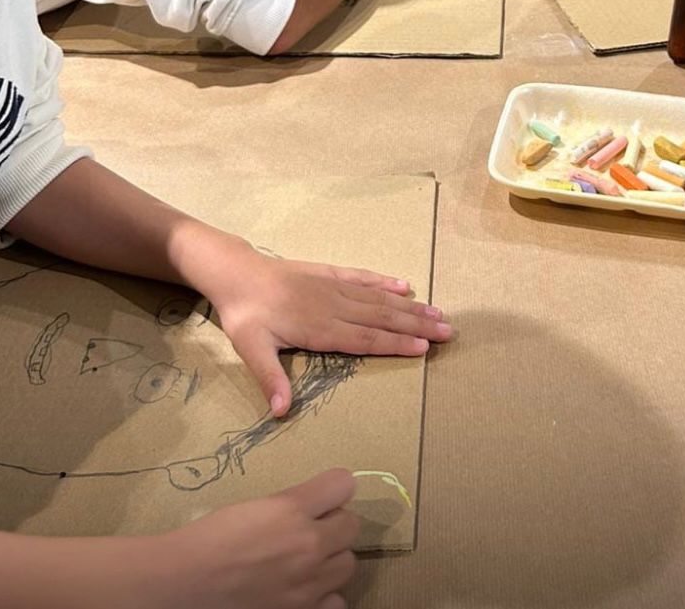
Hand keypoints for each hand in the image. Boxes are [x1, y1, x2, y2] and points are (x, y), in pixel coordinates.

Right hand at [157, 469, 357, 608]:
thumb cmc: (212, 538)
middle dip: (333, 524)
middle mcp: (308, 546)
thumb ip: (293, 503)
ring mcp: (307, 585)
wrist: (184, 583)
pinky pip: (336, 602)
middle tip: (308, 529)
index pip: (345, 483)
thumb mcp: (256, 506)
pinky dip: (324, 596)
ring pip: (347, 563)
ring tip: (305, 560)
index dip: (333, 489)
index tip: (321, 496)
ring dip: (331, 559)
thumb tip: (320, 502)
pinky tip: (303, 590)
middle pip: (351, 525)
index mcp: (293, 509)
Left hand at [205, 245, 451, 415]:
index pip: (366, 339)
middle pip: (382, 318)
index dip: (396, 344)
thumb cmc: (244, 316)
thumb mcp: (250, 349)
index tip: (424, 348)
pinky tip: (404, 284)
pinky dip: (384, 281)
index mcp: (320, 328)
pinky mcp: (329, 273)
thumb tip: (281, 412)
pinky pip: (362, 277)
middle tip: (447, 331)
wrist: (237, 274)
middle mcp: (334, 306)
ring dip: (408, 306)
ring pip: (378, 298)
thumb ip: (270, 379)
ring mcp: (334, 287)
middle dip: (416, 325)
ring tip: (436, 312)